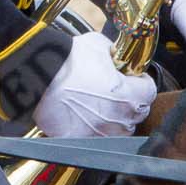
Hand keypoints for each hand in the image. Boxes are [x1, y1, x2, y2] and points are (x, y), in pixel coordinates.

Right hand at [33, 31, 154, 137]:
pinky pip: (96, 137)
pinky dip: (93, 127)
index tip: (133, 77)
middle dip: (131, 100)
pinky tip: (83, 115)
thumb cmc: (65, 60)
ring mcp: (100, 132)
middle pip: (137, 112)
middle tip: (115, 89)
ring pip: (119, 129)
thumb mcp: (99, 45)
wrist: (36, 75)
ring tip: (99, 103)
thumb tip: (117, 56)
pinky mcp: (81, 140)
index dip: (141, 81)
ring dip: (115, 117)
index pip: (149, 91)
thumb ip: (115, 54)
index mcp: (128, 96)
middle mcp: (118, 119)